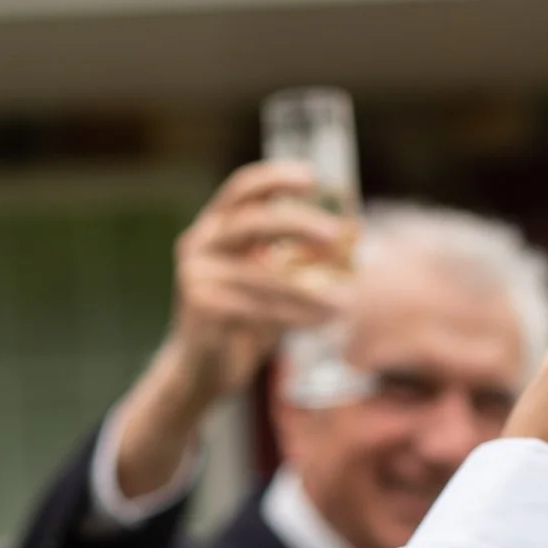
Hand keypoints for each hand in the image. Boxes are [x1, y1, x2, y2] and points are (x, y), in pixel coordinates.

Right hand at [111, 163, 351, 498]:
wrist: (201, 369)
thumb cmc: (242, 320)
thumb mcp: (266, 279)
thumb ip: (292, 256)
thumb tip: (351, 236)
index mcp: (213, 227)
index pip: (242, 189)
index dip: (276, 178)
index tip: (312, 178)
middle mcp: (199, 244)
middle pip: (252, 222)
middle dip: (297, 223)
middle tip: (335, 234)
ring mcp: (197, 276)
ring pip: (263, 276)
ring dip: (309, 290)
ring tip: (345, 301)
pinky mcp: (203, 308)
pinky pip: (260, 308)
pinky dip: (297, 315)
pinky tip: (324, 321)